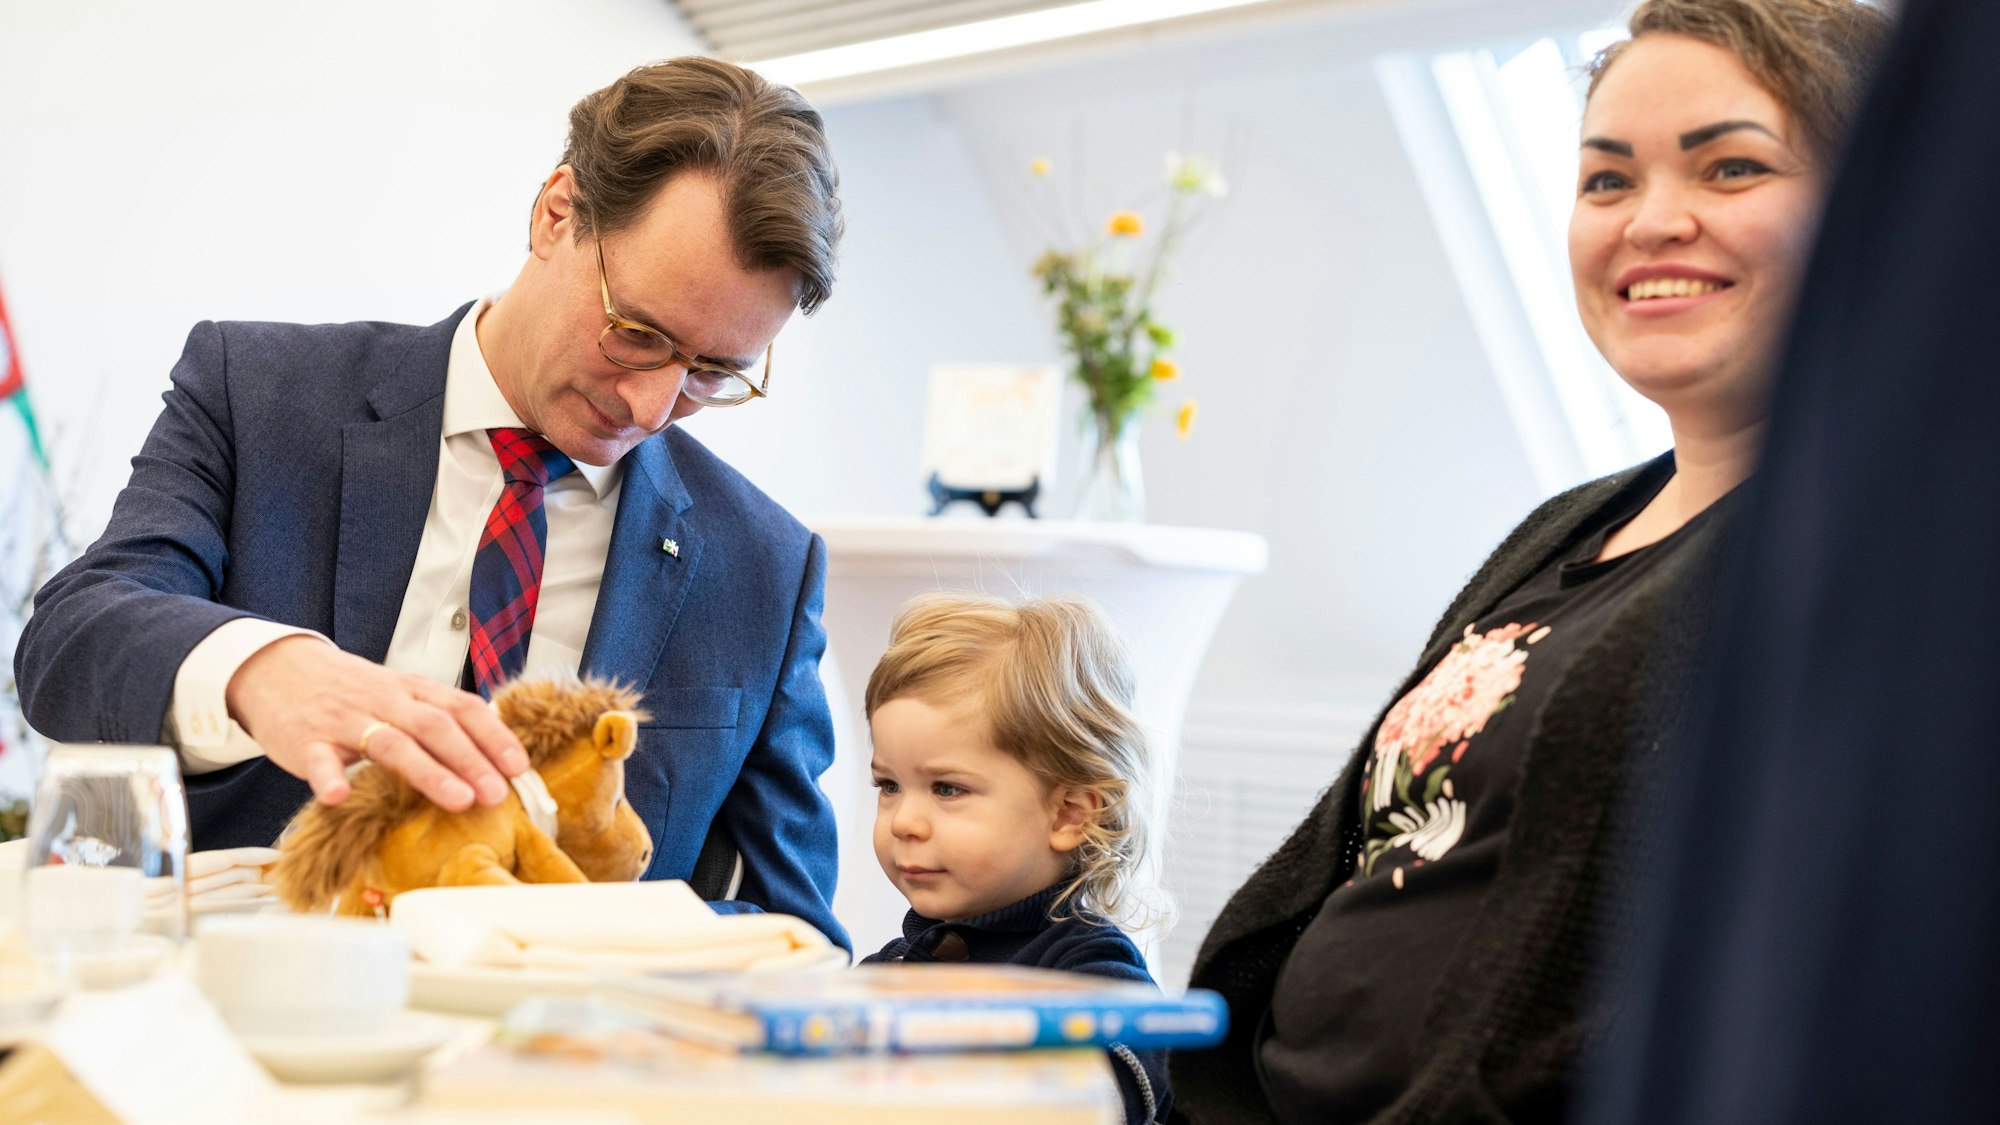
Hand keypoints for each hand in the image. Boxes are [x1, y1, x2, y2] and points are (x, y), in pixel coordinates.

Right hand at [225, 636, 527, 809]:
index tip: (519, 767)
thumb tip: (493, 751)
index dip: (494, 736)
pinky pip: (319, 759)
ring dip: (428, 772)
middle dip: (472, 760)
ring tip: (458, 801)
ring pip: (391, 743)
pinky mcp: (306, 740)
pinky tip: (339, 797)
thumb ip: (439, 717)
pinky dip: (329, 777)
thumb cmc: (351, 690)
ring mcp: (346, 720)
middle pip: (435, 726)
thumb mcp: (400, 694)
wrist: (278, 668)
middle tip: (498, 794)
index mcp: (413, 690)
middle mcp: (385, 701)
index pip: (462, 707)